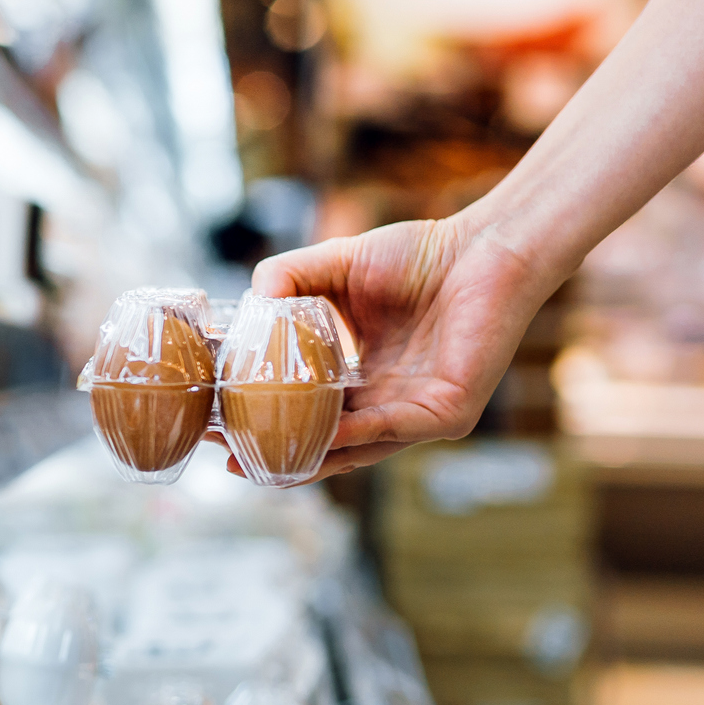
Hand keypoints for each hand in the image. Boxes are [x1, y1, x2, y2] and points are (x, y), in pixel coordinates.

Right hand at [234, 216, 554, 481]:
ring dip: (306, 456)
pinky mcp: (448, 413)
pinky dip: (355, 435)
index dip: (263, 421)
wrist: (488, 246)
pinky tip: (321, 434)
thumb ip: (287, 279)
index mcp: (365, 379)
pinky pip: (393, 431)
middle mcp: (390, 405)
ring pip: (354, 451)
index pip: (309, 413)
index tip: (216, 424)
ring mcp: (419, 415)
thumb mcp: (334, 265)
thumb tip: (246, 305)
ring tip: (259, 458)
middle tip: (225, 455)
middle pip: (324, 444)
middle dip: (274, 454)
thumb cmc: (421, 254)